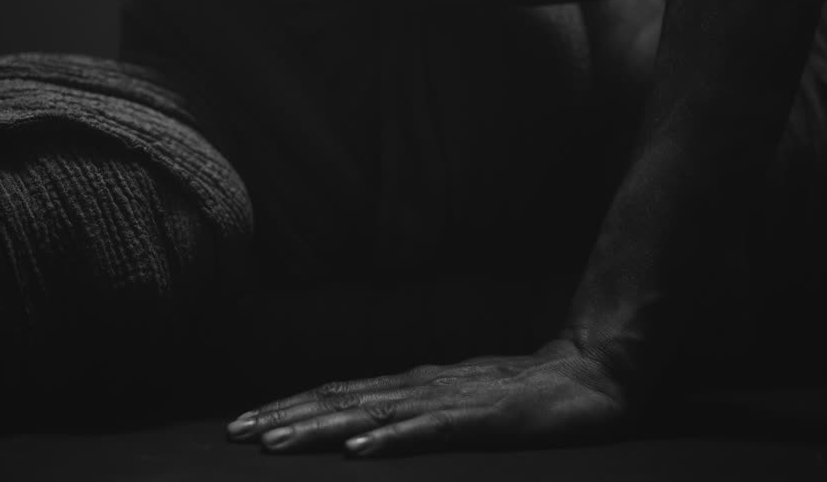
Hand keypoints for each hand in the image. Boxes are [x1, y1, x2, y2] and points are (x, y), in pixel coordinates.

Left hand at [225, 339, 628, 456]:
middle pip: (341, 399)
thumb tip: (362, 432)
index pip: (338, 394)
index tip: (245, 426)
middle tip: (235, 434)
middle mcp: (420, 384)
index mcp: (412, 384)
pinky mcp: (484, 417)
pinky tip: (360, 452)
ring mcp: (451, 399)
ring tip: (277, 445)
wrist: (591, 374)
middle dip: (286, 416)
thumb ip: (414, 414)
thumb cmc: (521, 395)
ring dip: (320, 429)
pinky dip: (391, 439)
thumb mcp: (456, 406)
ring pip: (372, 413)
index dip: (290, 408)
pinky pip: (430, 430)